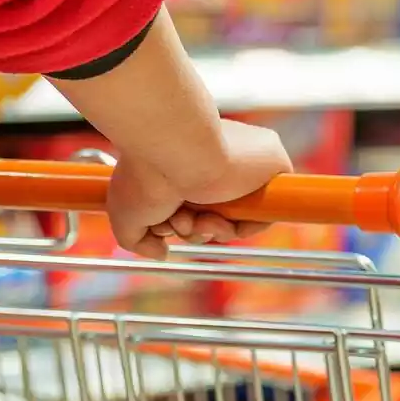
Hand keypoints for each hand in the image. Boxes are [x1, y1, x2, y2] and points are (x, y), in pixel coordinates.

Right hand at [106, 119, 292, 258]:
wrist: (175, 148)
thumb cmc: (145, 173)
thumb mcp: (125, 213)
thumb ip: (139, 240)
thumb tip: (162, 252)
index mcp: (189, 164)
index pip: (195, 206)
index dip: (181, 224)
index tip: (166, 224)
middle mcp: (217, 163)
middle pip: (215, 217)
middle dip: (193, 230)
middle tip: (177, 221)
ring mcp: (245, 166)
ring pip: (237, 219)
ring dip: (210, 231)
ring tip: (190, 216)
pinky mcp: (273, 165)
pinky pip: (265, 214)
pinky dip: (242, 228)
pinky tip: (217, 220)